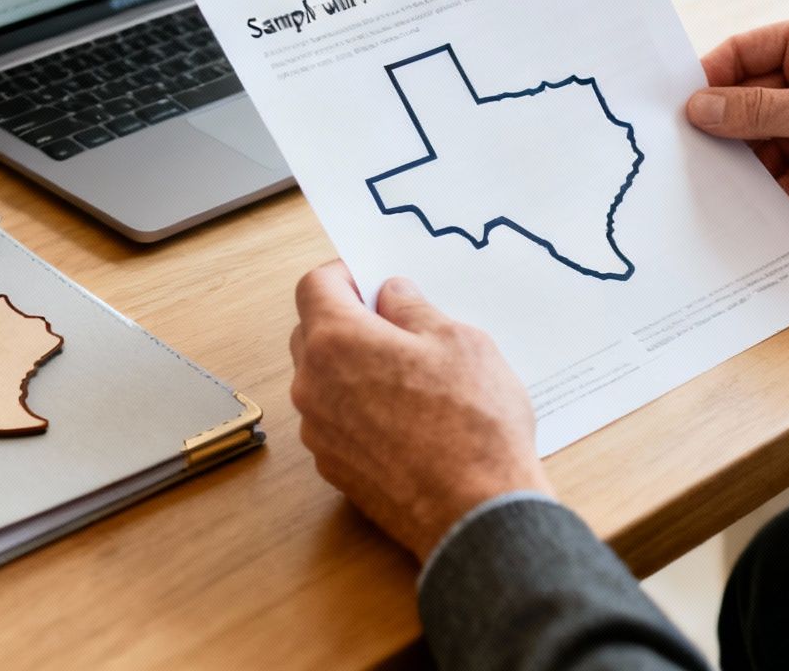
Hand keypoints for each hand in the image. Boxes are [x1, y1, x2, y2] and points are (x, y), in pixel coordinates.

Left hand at [289, 261, 550, 562]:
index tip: (371, 279)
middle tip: (399, 324)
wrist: (476, 513)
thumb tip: (392, 296)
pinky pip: (337, 421)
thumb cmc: (472, 425)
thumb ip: (414, 310)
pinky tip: (409, 418)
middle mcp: (313, 387)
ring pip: (324, 381)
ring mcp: (320, 433)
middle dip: (349, 320)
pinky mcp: (335, 470)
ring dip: (354, 368)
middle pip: (312, 333)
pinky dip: (361, 409)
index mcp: (336, 342)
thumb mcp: (458, 341)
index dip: (345, 274)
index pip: (315, 286)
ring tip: (413, 376)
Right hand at [688, 11, 788, 236]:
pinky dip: (777, 185)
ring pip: (770, 138)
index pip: (748, 51)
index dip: (712, 78)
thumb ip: (757, 110)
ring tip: (722, 184)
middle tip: (690, 153)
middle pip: (754, 98)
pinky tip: (760, 203)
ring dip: (751, 161)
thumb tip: (700, 107)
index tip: (677, 106)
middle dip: (729, 126)